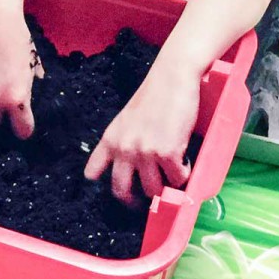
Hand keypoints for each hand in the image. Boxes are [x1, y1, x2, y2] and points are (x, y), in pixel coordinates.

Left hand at [84, 60, 199, 204]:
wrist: (172, 77)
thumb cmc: (154, 95)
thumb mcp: (126, 119)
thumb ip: (122, 141)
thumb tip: (126, 165)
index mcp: (111, 139)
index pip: (93, 172)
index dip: (101, 184)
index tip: (118, 192)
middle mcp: (124, 148)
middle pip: (121, 191)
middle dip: (134, 201)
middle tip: (147, 200)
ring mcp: (145, 153)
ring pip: (153, 190)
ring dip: (165, 186)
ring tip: (172, 172)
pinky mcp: (167, 154)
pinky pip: (177, 179)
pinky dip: (183, 175)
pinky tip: (185, 162)